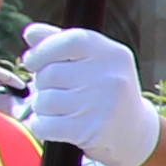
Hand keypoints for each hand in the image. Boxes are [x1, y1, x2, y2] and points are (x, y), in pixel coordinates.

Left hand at [14, 22, 158, 165]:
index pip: (69, 42)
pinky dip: (40, 126)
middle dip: (41, 84)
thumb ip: (62, 44)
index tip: (32, 62)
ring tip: (57, 109)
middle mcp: (110, 78)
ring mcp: (101, 106)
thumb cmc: (105, 91)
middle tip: (54, 91)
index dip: (42, 50)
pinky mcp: (89, 131)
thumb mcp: (93, 61)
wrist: (134, 132)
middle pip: (49, 74)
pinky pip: (44, 125)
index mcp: (111, 54)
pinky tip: (53, 125)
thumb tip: (31, 33)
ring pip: (43, 101)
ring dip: (40, 107)